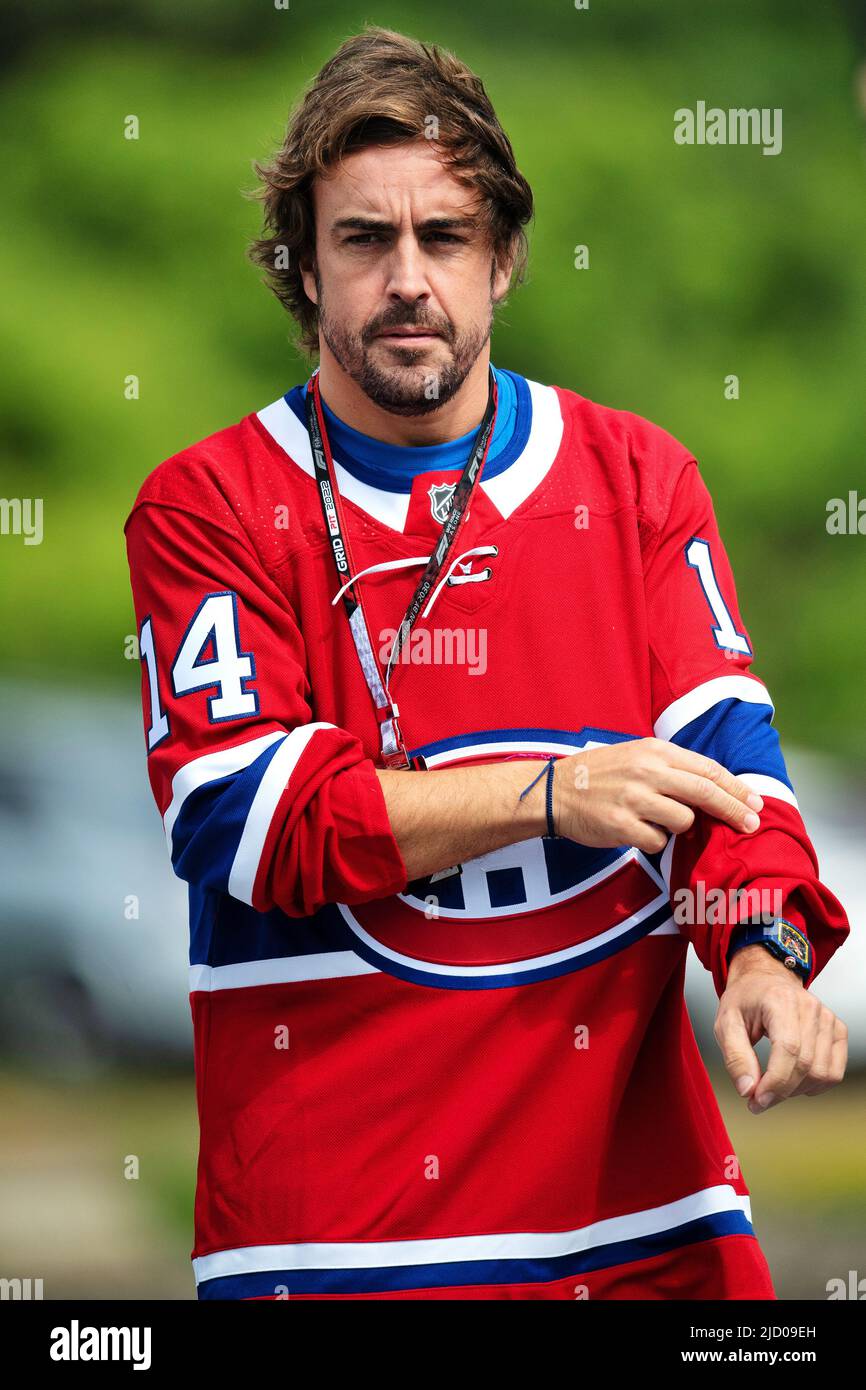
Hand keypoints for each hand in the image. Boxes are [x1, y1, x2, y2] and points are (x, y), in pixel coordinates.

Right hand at [552, 738, 763, 853]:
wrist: (556, 791)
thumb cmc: (602, 774)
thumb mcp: (637, 755)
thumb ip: (672, 766)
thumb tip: (716, 786)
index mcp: (654, 751)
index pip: (707, 769)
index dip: (735, 788)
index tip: (755, 802)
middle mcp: (646, 772)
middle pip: (704, 792)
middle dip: (733, 810)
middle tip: (751, 824)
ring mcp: (633, 799)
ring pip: (683, 820)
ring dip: (680, 826)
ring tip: (657, 820)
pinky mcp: (621, 825)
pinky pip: (657, 841)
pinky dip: (655, 841)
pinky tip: (637, 831)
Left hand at [715, 945, 847, 1111]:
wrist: (765, 981)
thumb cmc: (745, 1001)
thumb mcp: (725, 1024)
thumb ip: (735, 1057)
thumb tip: (748, 1090)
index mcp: (780, 1000)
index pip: (788, 1049)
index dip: (775, 1082)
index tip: (757, 1101)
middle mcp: (809, 1007)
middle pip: (806, 1065)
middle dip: (781, 1091)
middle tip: (758, 1100)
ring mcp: (827, 1018)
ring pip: (822, 1073)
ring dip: (796, 1090)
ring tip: (774, 1085)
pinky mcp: (837, 1030)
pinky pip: (834, 1072)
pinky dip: (815, 1085)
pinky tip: (794, 1080)